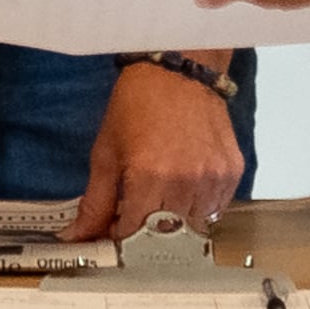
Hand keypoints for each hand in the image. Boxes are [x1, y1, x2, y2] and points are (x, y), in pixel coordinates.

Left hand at [66, 64, 245, 241]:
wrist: (178, 71)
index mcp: (149, 177)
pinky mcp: (233, 171)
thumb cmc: (137, 105)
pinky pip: (217, 207)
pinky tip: (186, 185)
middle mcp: (186, 181)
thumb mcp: (106, 152)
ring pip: (194, 226)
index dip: (120, 237)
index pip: (134, 234)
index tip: (113, 230)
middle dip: (147, 231)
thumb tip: (76, 237)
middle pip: (166, 235)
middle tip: (136, 211)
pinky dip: (199, 206)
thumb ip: (94, 202)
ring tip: (163, 193)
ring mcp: (213, 177)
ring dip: (175, 220)